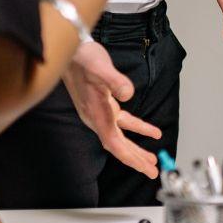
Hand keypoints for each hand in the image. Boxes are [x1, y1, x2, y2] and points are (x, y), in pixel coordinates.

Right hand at [61, 42, 161, 178]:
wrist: (70, 49)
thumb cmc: (82, 57)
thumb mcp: (100, 66)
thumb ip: (114, 80)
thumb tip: (128, 93)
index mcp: (95, 113)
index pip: (114, 142)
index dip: (129, 157)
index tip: (144, 168)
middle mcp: (96, 116)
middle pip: (118, 145)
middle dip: (135, 160)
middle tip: (152, 173)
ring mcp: (99, 111)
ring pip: (121, 136)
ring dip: (136, 148)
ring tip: (152, 161)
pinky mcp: (104, 103)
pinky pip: (123, 122)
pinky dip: (138, 128)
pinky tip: (152, 132)